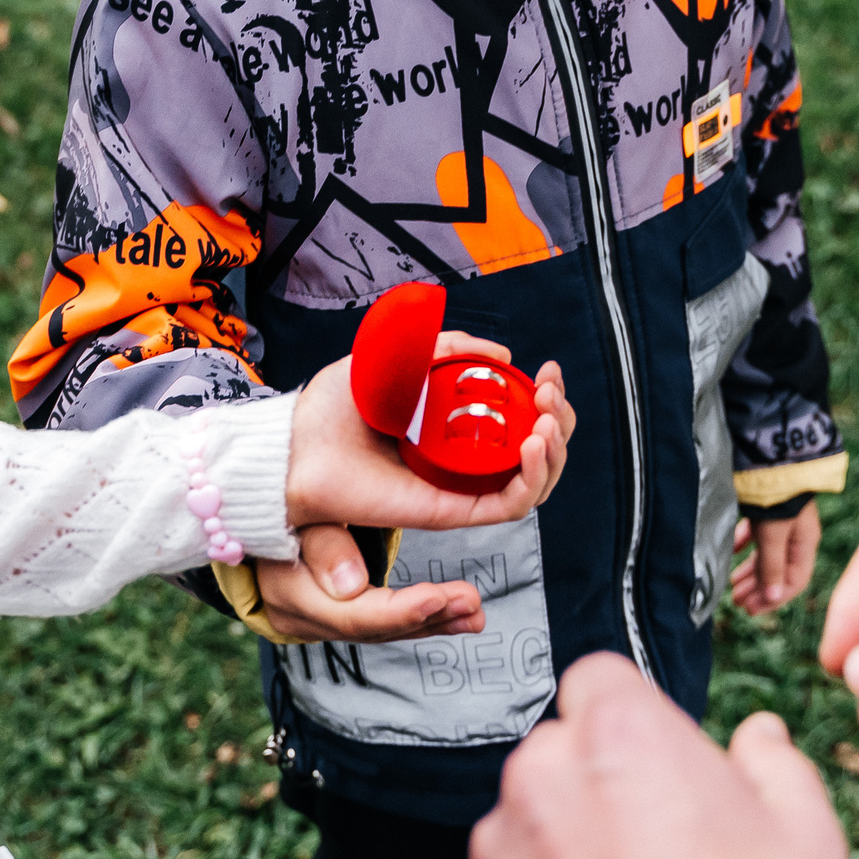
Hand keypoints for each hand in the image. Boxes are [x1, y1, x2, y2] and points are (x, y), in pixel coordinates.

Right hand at [251, 522, 486, 642]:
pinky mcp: (338, 616)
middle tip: (473, 603)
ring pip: (383, 630)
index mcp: (290, 590)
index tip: (443, 597)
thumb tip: (351, 586)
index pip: (352, 614)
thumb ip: (324, 544)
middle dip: (427, 618)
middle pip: (372, 628)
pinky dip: (424, 618)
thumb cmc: (280, 499)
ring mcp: (320, 622)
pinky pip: (384, 623)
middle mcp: (303, 617)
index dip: (401, 611)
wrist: (257, 511)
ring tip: (475, 612)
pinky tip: (460, 615)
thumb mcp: (297, 511)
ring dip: (435, 621)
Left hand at [285, 331, 571, 533]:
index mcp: (456, 429)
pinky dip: (531, 478)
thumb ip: (446, 348)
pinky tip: (532, 444)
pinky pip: (507, 505)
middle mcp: (463, 462)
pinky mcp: (448, 511)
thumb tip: (501, 352)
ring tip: (545, 420)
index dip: (546, 401)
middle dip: (559, 421)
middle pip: (538, 454)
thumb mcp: (399, 355)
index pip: (521, 424)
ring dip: (554, 450)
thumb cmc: (337, 405)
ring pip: (532, 482)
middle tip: (550, 393)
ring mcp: (458, 488)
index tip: (547, 372)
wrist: (298, 443)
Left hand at [447, 654, 850, 858]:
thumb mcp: (805, 841)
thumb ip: (774, 767)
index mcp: (619, 735)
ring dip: (562, 851)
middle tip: (659, 852)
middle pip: (561, 755)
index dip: (633, 719)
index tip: (658, 761)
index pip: (600, 682)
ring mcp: (499, 851)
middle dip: (599, 787)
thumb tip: (760, 739)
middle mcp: (542, 778)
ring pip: (527, 825)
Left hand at [731, 502, 822, 614]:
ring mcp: (781, 521)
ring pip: (766, 554)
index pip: (794, 582)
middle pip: (778, 571)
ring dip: (749, 571)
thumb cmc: (776, 494)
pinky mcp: (766, 508)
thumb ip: (772, 565)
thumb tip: (773, 597)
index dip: (772, 599)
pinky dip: (744, 545)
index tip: (751, 609)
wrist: (770, 453)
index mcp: (804, 544)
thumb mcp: (773, 534)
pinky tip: (732, 550)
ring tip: (732, 585)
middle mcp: (795, 535)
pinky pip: (756, 534)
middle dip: (757, 588)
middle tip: (737, 602)